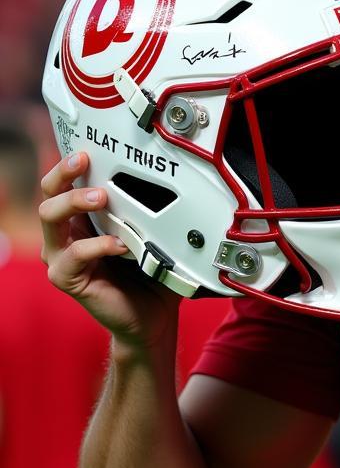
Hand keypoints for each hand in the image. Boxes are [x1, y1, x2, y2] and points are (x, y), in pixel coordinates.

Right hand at [39, 152, 178, 348]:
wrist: (151, 316)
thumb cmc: (149, 273)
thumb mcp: (149, 234)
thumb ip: (146, 211)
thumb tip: (162, 180)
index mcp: (82, 222)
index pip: (62, 187)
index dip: (67, 167)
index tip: (85, 150)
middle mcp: (66, 237)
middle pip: (49, 197)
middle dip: (64, 176)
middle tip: (86, 164)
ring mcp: (62, 258)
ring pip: (51, 220)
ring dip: (75, 203)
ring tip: (101, 197)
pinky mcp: (68, 279)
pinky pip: (73, 256)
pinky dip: (97, 245)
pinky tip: (120, 244)